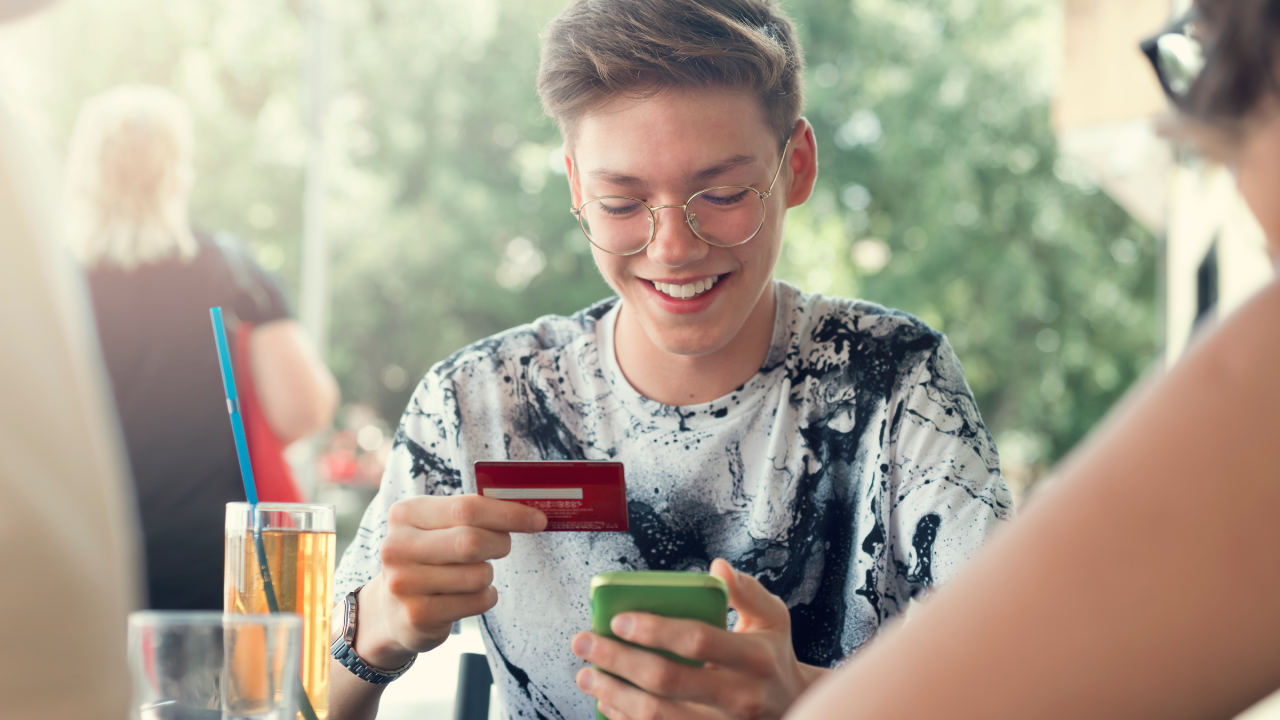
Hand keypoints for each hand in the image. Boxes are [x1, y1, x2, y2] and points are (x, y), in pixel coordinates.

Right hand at [353, 495, 546, 668]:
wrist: (390, 609)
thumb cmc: (428, 557)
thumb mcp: (437, 526)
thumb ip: (472, 513)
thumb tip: (528, 510)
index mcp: (405, 514)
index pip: (467, 508)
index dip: (509, 514)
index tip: (538, 519)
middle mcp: (397, 547)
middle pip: (472, 541)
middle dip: (500, 543)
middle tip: (503, 546)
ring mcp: (404, 583)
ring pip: (478, 575)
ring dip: (488, 575)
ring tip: (473, 574)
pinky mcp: (418, 615)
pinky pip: (476, 602)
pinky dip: (485, 597)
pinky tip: (469, 595)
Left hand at [571, 559, 828, 719]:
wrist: (798, 710)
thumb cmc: (772, 657)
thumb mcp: (774, 619)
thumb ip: (748, 592)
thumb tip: (717, 568)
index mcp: (755, 658)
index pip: (697, 640)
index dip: (654, 629)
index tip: (618, 619)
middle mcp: (741, 698)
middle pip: (667, 680)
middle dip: (617, 660)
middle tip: (584, 643)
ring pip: (658, 716)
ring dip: (614, 695)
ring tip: (586, 675)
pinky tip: (607, 702)